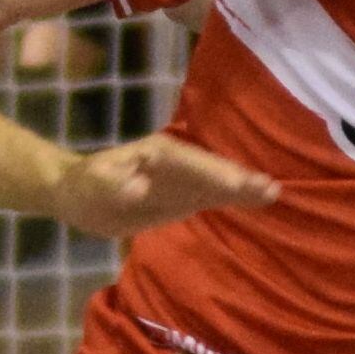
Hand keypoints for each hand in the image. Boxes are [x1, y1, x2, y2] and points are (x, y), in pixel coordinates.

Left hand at [49, 135, 281, 242]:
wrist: (81, 194)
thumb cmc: (85, 186)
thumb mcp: (92, 185)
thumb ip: (114, 185)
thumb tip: (136, 189)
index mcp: (157, 154)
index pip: (190, 164)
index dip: (213, 174)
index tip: (236, 184)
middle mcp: (176, 162)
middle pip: (211, 170)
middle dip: (238, 179)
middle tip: (269, 188)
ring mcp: (183, 178)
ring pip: (217, 183)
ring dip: (243, 188)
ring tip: (273, 192)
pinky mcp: (185, 195)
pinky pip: (213, 195)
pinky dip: (235, 197)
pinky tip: (259, 200)